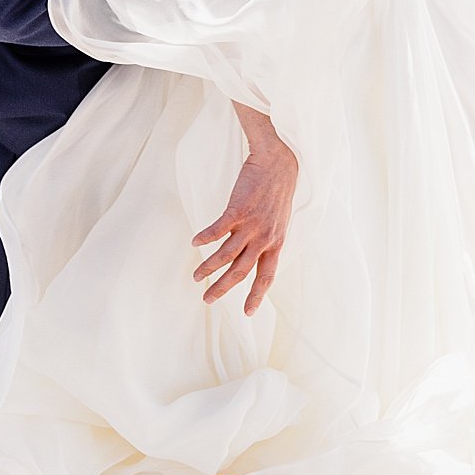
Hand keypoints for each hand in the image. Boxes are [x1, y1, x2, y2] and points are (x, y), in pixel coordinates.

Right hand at [193, 116, 297, 313]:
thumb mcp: (279, 221)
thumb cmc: (277, 190)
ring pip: (226, 254)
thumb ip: (268, 238)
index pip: (267, 276)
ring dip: (209, 267)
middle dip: (223, 288)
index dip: (257, 295)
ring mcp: (252, 224)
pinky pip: (218, 229)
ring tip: (196, 276)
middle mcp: (264, 238)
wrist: (277, 162)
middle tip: (208, 299)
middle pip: (241, 271)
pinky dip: (205, 237)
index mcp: (276, 243)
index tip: (248, 312)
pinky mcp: (239, 209)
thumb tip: (256, 253)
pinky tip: (194, 243)